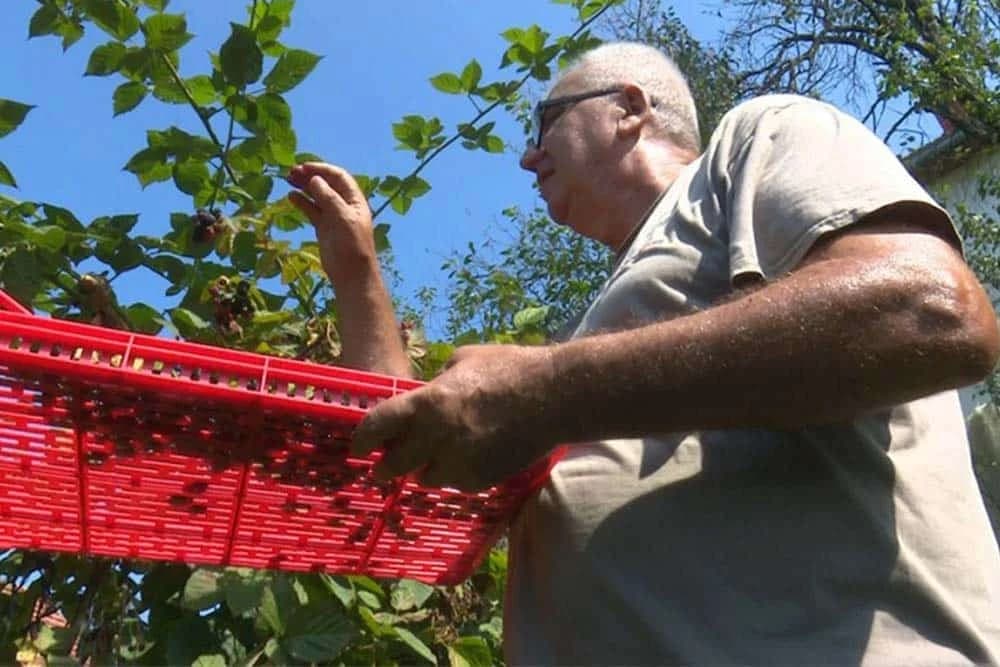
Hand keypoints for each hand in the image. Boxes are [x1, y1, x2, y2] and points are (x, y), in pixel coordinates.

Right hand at [287, 162, 375, 282]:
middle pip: (326, 184)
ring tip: (289, 180)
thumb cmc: (352, 244)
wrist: (351, 273)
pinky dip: (302, 202)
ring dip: (304, 186)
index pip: (338, 176)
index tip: (304, 167)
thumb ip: (328, 198)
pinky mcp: (323, 227)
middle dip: (310, 175)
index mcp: (354, 200)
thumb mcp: (342, 217)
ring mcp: (333, 216)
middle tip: (291, 172)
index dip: (322, 169)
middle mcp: (344, 205)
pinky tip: (291, 196)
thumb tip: (314, 179)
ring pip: (317, 195)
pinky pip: (311, 210)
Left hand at [352, 344, 560, 490]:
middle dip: (387, 467)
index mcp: (428, 402)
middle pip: (394, 465)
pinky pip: (457, 483)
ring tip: (438, 457)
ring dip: (426, 469)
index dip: (362, 439)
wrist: (555, 397)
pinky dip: (457, 474)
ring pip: (426, 478)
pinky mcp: (480, 480)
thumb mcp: (465, 359)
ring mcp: (459, 462)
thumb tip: (429, 390)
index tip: (357, 448)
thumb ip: (439, 379)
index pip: (379, 425)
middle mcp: (437, 437)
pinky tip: (472, 458)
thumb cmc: (510, 368)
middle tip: (385, 467)